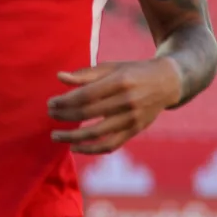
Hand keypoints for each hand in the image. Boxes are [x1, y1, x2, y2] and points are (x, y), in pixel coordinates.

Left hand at [47, 58, 181, 154]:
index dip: (65, 101)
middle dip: (65, 116)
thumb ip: (85, 74)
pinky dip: (91, 149)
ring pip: (97, 134)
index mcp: (119, 82)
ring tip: (55, 135)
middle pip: (88, 114)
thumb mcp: (111, 67)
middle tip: (50, 115)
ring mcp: (132, 119)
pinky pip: (110, 145)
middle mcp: (127, 102)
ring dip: (72, 137)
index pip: (86, 95)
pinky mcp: (134, 131)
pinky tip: (75, 147)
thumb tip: (59, 77)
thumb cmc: (133, 72)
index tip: (51, 103)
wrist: (166, 82)